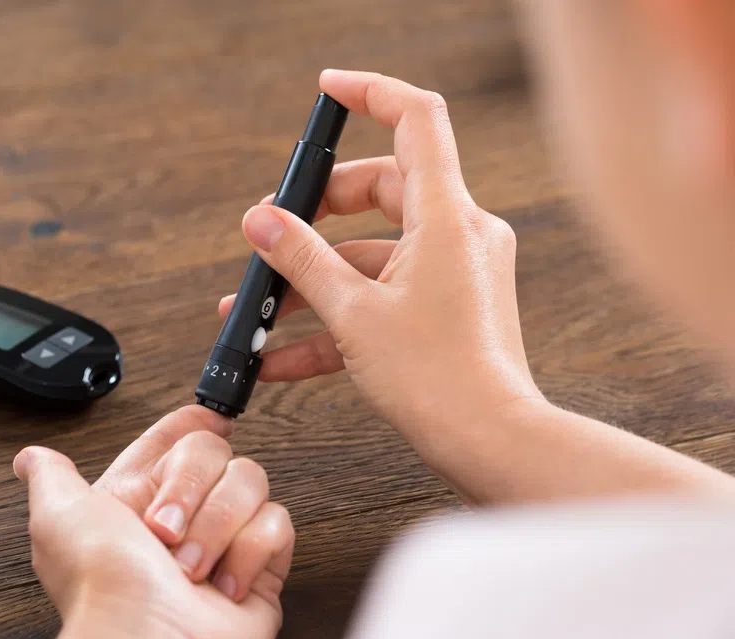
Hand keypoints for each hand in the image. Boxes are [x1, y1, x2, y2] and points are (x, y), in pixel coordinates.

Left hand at [13, 405, 293, 638]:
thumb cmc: (102, 585)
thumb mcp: (57, 515)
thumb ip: (51, 475)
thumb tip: (32, 457)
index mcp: (136, 498)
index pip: (176, 439)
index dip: (193, 422)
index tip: (209, 416)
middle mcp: (182, 516)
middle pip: (215, 451)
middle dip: (190, 487)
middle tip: (165, 529)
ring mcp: (223, 542)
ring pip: (250, 481)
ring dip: (217, 525)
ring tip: (190, 568)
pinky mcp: (259, 570)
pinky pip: (276, 524)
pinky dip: (250, 552)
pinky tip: (223, 583)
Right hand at [220, 70, 543, 494]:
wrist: (488, 444)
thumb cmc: (437, 381)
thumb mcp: (352, 313)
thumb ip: (301, 260)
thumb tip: (261, 221)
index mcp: (446, 217)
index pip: (416, 119)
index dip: (370, 93)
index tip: (327, 90)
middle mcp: (458, 234)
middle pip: (382, 189)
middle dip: (317, 215)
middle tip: (272, 236)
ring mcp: (454, 272)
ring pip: (372, 253)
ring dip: (313, 281)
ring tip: (255, 313)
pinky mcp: (445, 308)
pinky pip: (382, 295)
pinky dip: (336, 316)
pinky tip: (280, 356)